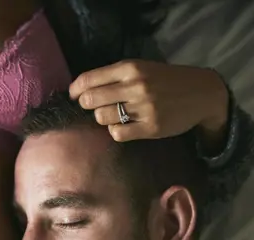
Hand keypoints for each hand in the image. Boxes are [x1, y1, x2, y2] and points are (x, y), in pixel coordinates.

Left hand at [69, 60, 228, 142]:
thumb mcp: (141, 68)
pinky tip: (125, 126)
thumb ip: (114, 76)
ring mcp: (144, 107)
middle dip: (87, 104)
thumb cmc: (166, 80)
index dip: (75, 90)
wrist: (203, 93)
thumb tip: (79, 90)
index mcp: (131, 68)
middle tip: (95, 106)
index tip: (74, 95)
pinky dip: (116, 131)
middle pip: (90, 100)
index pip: (88, 80)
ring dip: (103, 118)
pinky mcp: (151, 127)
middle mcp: (136, 86)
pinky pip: (117, 133)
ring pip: (101, 118)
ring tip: (116, 114)